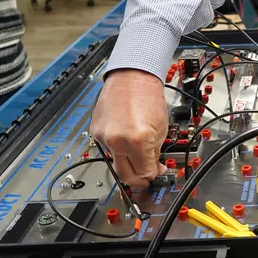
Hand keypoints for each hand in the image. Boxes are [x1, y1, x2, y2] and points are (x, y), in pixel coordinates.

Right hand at [90, 69, 167, 187]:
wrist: (131, 78)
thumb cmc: (148, 96)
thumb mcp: (161, 128)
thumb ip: (155, 153)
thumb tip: (153, 170)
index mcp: (138, 140)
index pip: (144, 173)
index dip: (152, 176)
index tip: (155, 174)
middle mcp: (118, 141)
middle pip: (125, 176)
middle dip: (138, 179)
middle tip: (146, 175)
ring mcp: (104, 137)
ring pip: (115, 163)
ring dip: (127, 162)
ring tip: (137, 150)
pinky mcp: (95, 132)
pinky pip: (107, 149)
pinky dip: (117, 148)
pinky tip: (125, 137)